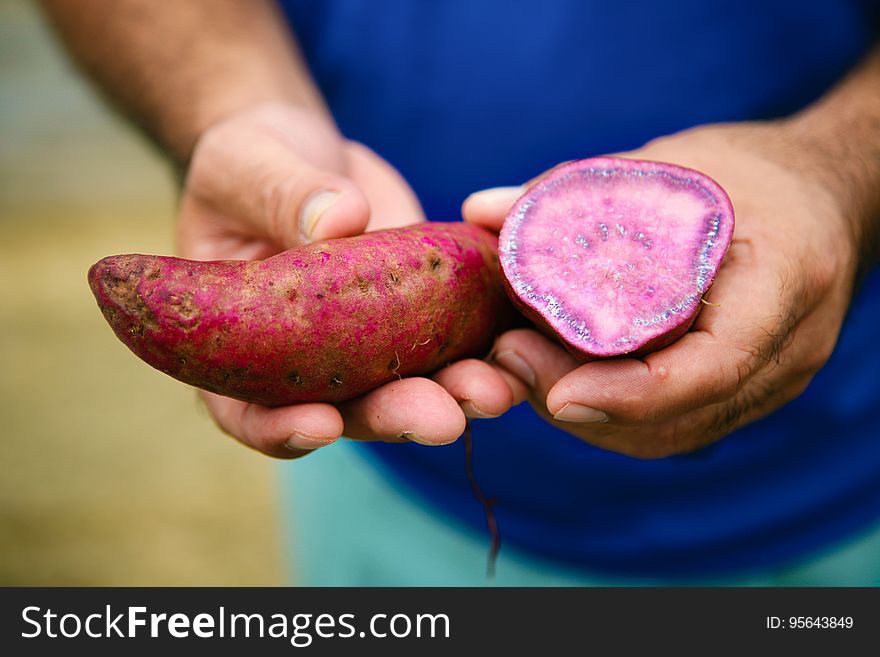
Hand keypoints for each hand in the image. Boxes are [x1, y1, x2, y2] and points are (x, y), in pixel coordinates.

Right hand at [179, 103, 512, 457]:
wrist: (308, 154)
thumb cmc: (251, 162)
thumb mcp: (248, 167)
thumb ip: (284, 195)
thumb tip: (342, 218)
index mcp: (241, 345)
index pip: (245, 410)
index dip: (279, 429)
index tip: (321, 424)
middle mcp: (308, 361)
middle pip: (346, 411)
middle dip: (395, 417)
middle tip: (442, 417)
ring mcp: (368, 344)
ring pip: (409, 388)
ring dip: (454, 396)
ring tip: (495, 390)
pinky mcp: (419, 314)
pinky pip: (453, 338)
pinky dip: (486, 346)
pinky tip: (519, 345)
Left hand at [464, 123, 858, 457]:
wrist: (824, 198)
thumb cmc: (752, 173)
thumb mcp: (671, 164)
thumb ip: (578, 189)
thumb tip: (479, 211)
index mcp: (784, 282)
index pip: (713, 366)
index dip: (630, 393)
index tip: (558, 391)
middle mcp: (788, 351)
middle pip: (676, 416)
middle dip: (582, 403)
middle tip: (508, 357)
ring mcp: (771, 382)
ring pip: (669, 435)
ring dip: (587, 414)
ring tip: (522, 365)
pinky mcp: (745, 393)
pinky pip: (674, 425)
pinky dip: (612, 411)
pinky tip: (561, 375)